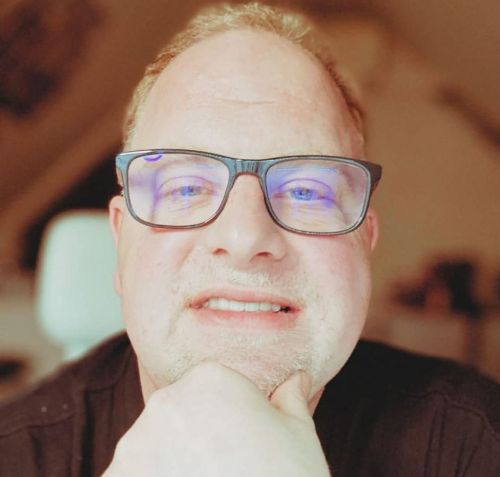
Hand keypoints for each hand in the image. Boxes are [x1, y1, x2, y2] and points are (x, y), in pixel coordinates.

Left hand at [102, 362, 330, 476]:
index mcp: (210, 379)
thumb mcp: (299, 435)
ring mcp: (135, 444)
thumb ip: (291, 398)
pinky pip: (133, 474)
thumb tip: (296, 379)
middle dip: (196, 434)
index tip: (242, 442)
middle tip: (225, 466)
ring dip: (169, 461)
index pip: (212, 387)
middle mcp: (165, 401)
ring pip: (153, 444)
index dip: (230, 415)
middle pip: (179, 412)